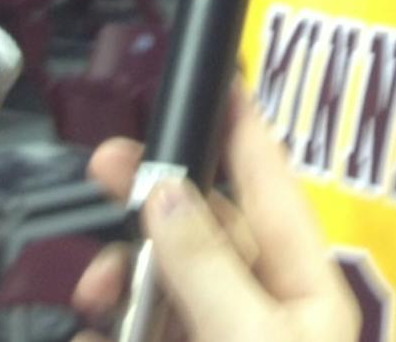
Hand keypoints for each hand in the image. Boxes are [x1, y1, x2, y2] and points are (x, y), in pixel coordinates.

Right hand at [72, 91, 355, 341]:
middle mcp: (266, 315)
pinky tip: (88, 338)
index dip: (248, 134)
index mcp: (307, 294)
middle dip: (154, 206)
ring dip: (121, 280)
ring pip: (164, 289)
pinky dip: (107, 334)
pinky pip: (140, 335)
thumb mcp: (249, 337)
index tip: (223, 80)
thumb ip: (206, 266)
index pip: (276, 191)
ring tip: (93, 294)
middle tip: (103, 166)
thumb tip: (164, 188)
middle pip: (207, 234)